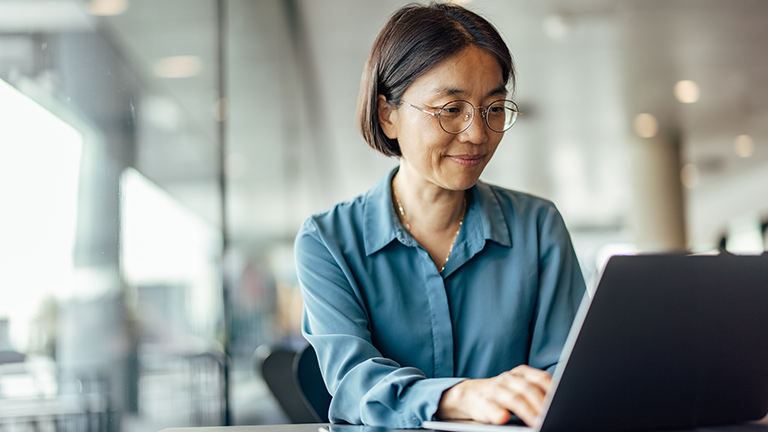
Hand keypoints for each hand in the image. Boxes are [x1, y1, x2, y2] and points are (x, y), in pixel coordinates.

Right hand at [435, 365, 551, 425]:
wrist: (469, 394)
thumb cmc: (502, 394)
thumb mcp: (520, 387)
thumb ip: (537, 391)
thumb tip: (560, 402)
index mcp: (520, 374)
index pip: (540, 378)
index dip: (551, 390)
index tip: (561, 402)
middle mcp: (507, 379)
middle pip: (527, 389)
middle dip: (541, 404)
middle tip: (551, 416)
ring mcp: (494, 390)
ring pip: (513, 399)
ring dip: (527, 412)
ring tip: (537, 422)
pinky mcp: (482, 404)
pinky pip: (491, 408)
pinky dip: (498, 414)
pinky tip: (504, 418)